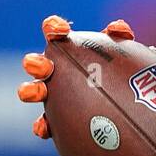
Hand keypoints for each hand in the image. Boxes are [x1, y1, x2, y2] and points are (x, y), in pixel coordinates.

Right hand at [17, 14, 134, 137]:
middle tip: (44, 67)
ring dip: (30, 90)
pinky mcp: (55, 120)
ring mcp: (54, 95)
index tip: (60, 31)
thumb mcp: (125, 53)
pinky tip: (43, 128)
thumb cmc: (121, 73)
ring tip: (32, 93)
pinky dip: (41, 125)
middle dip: (36, 63)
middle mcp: (57, 70)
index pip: (57, 33)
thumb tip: (116, 28)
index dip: (54, 27)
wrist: (125, 107)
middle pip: (39, 64)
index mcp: (70, 50)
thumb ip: (120, 38)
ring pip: (34, 91)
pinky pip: (45, 124)